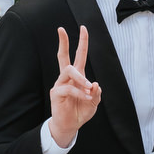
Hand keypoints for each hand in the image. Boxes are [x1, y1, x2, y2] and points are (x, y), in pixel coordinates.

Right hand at [47, 27, 101, 148]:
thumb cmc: (80, 112)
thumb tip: (95, 84)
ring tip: (89, 87)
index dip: (82, 42)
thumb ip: (96, 93)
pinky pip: (69, 89)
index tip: (83, 28)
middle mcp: (67, 77)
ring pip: (69, 71)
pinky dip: (80, 93)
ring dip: (81, 78)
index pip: (79, 55)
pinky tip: (87, 98)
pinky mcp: (56, 93)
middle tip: (61, 29)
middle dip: (63, 42)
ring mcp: (60, 84)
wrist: (70, 126)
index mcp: (78, 76)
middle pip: (63, 56)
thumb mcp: (94, 102)